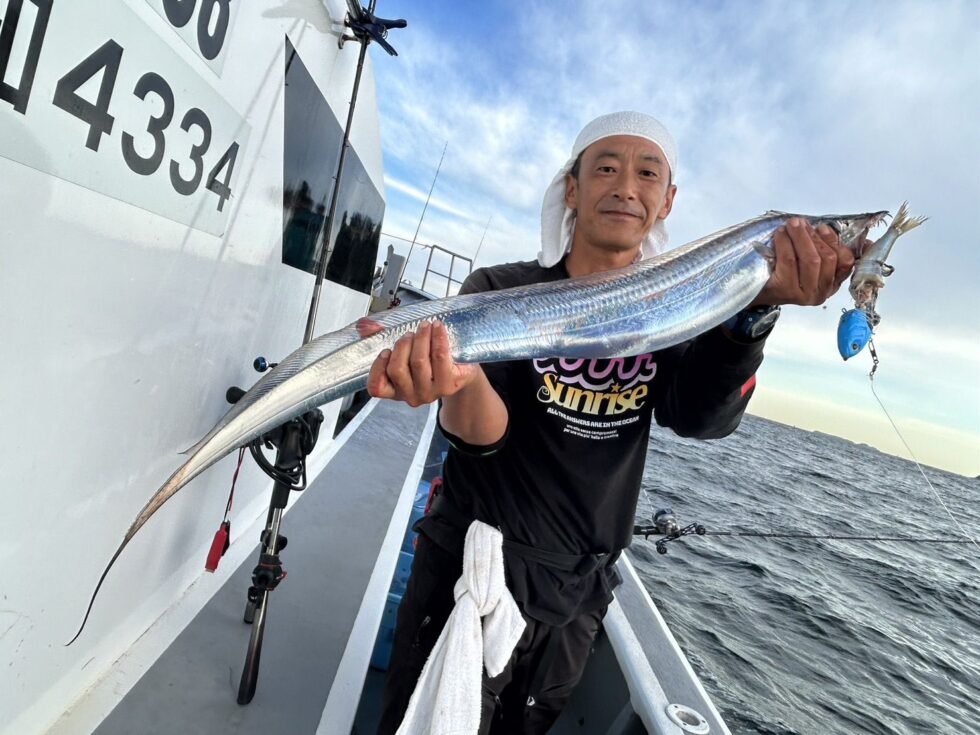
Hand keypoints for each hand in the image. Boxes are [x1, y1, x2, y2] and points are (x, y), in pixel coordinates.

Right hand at [365, 320, 481, 406]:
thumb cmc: (429, 360)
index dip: (378, 368)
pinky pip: (440, 357)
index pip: (377, 388)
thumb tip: (365, 326)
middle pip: (398, 369)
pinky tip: (438, 328)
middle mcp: (411, 396)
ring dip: (420, 338)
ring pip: (419, 362)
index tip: (385, 351)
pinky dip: (437, 338)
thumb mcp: (404, 350)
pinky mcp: (449, 384)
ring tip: (425, 326)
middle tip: (409, 334)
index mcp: (396, 390)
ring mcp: (431, 392)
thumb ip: (381, 337)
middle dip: (402, 346)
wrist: (461, 371)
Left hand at [751, 218, 855, 306]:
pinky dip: (785, 242)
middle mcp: (821, 293)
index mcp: (831, 285)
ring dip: (801, 236)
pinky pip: (790, 260)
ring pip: (811, 259)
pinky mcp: (785, 290)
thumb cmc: (783, 274)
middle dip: (814, 235)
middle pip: (827, 258)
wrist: (757, 292)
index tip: (822, 227)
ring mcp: (804, 294)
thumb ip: (820, 249)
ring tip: (791, 225)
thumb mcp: (807, 263)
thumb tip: (822, 228)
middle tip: (800, 222)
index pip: (846, 262)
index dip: (835, 241)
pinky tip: (780, 234)